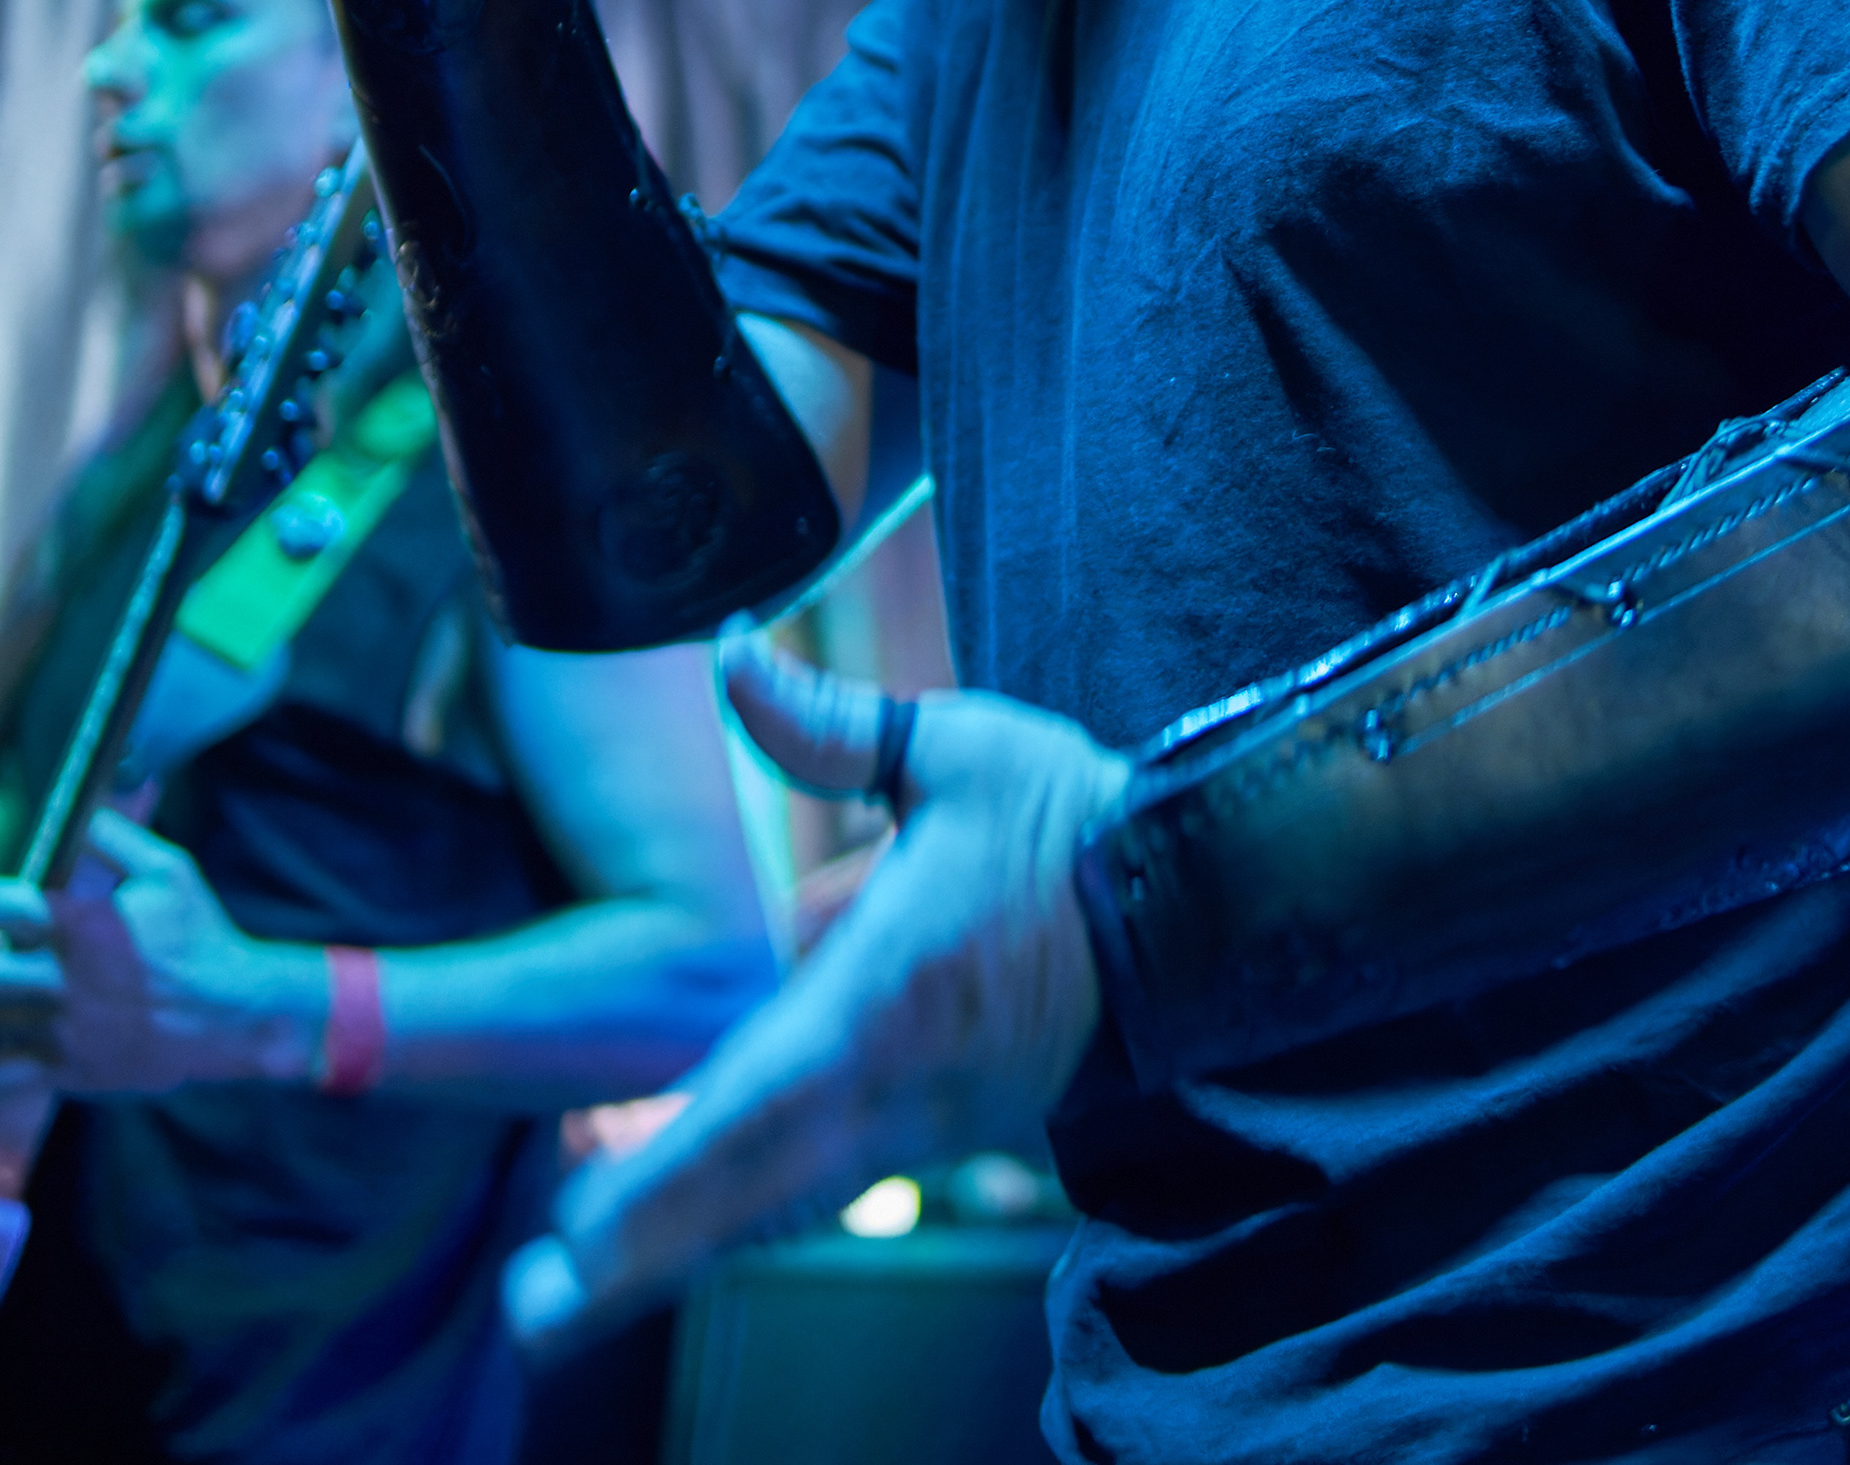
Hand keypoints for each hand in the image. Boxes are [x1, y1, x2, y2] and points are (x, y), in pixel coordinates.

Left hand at [7, 811, 324, 1093]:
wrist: (230, 1013)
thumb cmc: (198, 936)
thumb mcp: (170, 870)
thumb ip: (117, 837)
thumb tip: (81, 813)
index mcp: (82, 929)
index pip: (8, 907)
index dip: (1, 900)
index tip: (7, 900)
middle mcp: (62, 983)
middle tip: (9, 946)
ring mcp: (60, 1032)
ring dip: (0, 997)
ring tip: (14, 981)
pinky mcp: (64, 1070)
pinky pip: (5, 1071)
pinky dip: (1, 1049)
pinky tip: (13, 1024)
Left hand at [504, 639, 1127, 1353]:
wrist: (1190, 912)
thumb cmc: (1070, 822)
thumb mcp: (959, 748)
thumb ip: (831, 723)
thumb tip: (729, 656)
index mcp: (899, 988)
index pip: (771, 1089)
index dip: (678, 1165)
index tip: (594, 1226)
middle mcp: (899, 1080)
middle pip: (755, 1184)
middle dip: (644, 1248)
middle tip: (542, 1310)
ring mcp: (917, 1123)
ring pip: (777, 1204)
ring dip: (673, 1249)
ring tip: (560, 1301)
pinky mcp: (928, 1136)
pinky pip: (812, 1192)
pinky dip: (730, 1219)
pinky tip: (649, 1239)